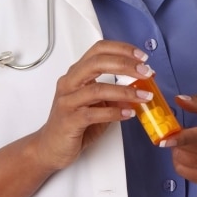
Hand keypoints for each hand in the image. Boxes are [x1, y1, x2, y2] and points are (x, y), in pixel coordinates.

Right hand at [31, 41, 154, 171]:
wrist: (51, 147)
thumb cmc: (73, 123)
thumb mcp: (98, 105)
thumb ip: (115, 95)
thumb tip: (140, 88)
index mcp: (77, 73)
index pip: (99, 50)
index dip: (122, 49)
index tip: (142, 56)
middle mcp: (70, 83)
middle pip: (97, 62)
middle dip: (125, 65)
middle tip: (145, 72)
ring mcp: (68, 101)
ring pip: (97, 89)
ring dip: (125, 91)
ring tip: (143, 96)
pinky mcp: (69, 120)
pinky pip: (94, 113)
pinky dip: (115, 112)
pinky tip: (128, 113)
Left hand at [165, 95, 196, 184]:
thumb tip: (179, 100)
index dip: (184, 137)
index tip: (166, 139)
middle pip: (189, 148)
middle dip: (178, 139)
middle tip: (179, 132)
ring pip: (184, 159)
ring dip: (178, 149)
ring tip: (185, 143)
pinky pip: (183, 171)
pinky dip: (178, 161)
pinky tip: (187, 154)